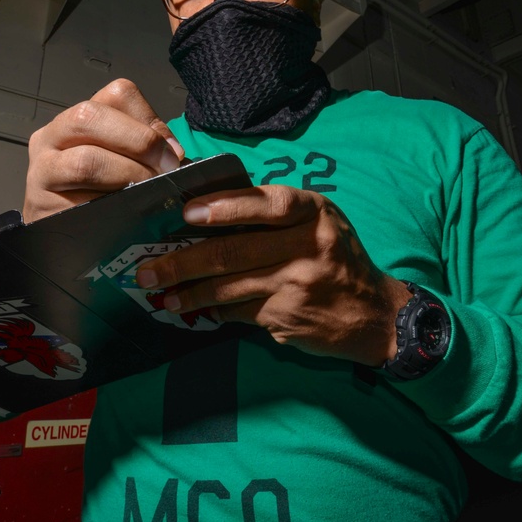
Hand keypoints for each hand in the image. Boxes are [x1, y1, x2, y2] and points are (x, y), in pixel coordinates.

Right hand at [23, 79, 183, 221]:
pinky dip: (110, 206)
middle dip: (138, 142)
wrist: (67, 239)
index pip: (117, 95)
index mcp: (78, 118)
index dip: (150, 120)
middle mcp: (51, 137)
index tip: (171, 152)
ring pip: (86, 161)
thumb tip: (173, 153)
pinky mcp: (42, 207)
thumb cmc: (99, 195)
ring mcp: (42, 171)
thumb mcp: (122, 162)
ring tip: (147, 190)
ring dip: (127, 175)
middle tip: (164, 168)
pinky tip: (124, 212)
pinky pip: (79, 201)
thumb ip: (146, 149)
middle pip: (91, 116)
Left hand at [135, 185, 412, 365]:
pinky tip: (194, 308)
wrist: (374, 313)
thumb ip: (275, 214)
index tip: (188, 213)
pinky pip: (238, 311)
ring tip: (161, 294)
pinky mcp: (287, 317)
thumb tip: (206, 210)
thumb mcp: (318, 222)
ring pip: (228, 287)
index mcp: (313, 213)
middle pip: (234, 251)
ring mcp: (297, 285)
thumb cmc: (336, 257)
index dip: (226, 207)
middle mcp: (308, 246)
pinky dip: (213, 309)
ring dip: (188, 292)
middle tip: (147, 269)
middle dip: (183, 261)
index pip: (267, 204)